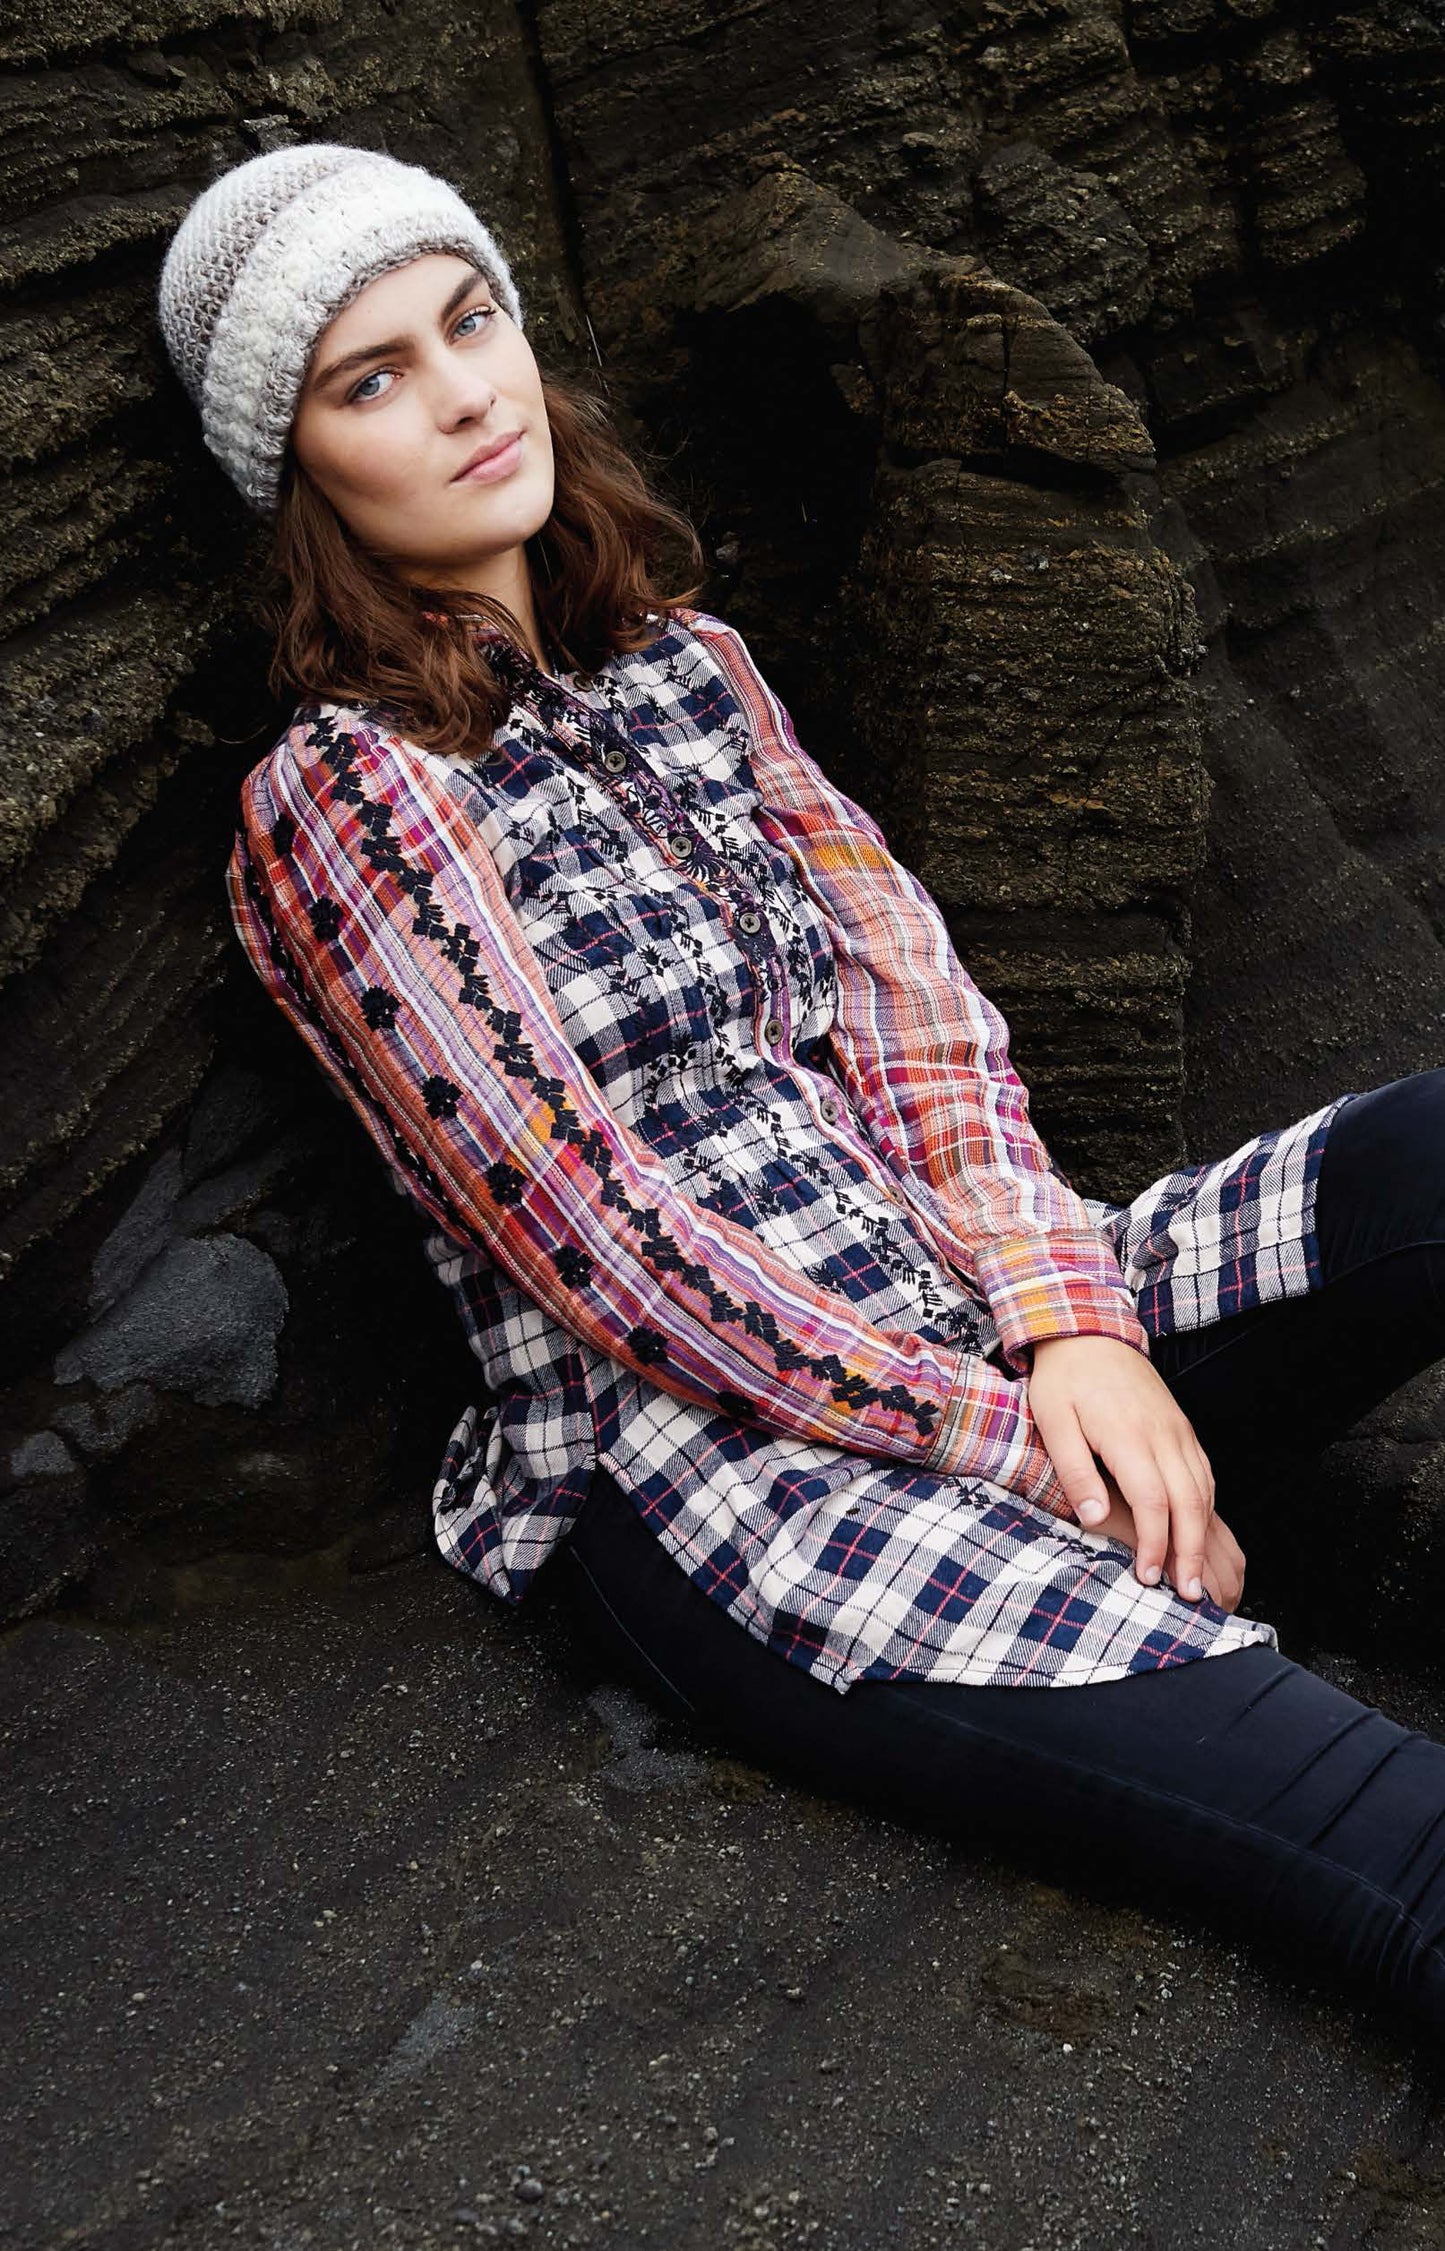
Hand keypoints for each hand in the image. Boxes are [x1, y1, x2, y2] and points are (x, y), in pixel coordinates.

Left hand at [1027, 1334, 1226, 1603]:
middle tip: (1190, 1596)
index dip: (1155, 1545)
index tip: (1149, 1579)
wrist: (1088, 1331)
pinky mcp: (1182, 1429)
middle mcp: (1163, 1434)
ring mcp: (1178, 1431)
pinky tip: (1197, 1533)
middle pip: (1190, 1503)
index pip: (1153, 1502)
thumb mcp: (1053, 1420)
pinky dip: (1206, 1510)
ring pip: (1204, 1491)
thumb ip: (1075, 1470)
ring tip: (1196, 1578)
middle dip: (1192, 1553)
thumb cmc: (1064, 1379)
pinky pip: (1204, 1475)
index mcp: (1129, 1435)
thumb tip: (1096, 1519)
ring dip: (1203, 1537)